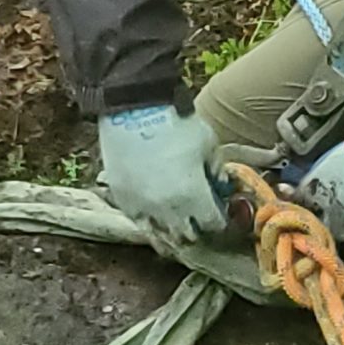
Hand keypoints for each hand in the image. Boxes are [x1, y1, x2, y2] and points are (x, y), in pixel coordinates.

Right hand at [97, 105, 225, 243]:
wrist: (136, 108)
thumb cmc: (177, 123)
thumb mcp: (209, 144)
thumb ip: (217, 169)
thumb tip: (220, 184)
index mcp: (194, 197)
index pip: (212, 223)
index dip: (218, 220)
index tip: (218, 214)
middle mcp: (169, 210)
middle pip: (188, 235)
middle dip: (197, 228)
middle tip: (200, 220)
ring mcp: (143, 207)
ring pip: (161, 237)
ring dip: (173, 233)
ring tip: (178, 228)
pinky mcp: (123, 200)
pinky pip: (139, 223)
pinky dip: (150, 224)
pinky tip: (155, 220)